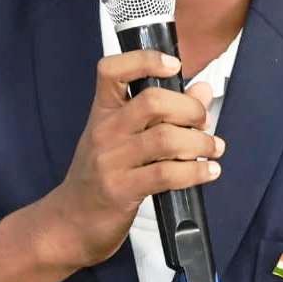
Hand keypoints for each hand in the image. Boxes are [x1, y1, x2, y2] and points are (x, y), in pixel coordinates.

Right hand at [42, 50, 223, 269]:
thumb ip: (162, 113)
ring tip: (213, 148)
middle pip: (152, 102)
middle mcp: (105, 131)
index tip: (173, 64)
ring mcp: (111, 161)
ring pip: (165, 139)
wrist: (69, 221)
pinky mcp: (121, 190)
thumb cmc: (99, 176)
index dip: (144, 60)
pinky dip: (196, 171)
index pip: (112, 70)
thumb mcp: (122, 139)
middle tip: (202, 121)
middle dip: (189, 109)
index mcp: (102, 111)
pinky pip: (167, 174)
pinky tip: (208, 171)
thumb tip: (201, 89)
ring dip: (200, 142)